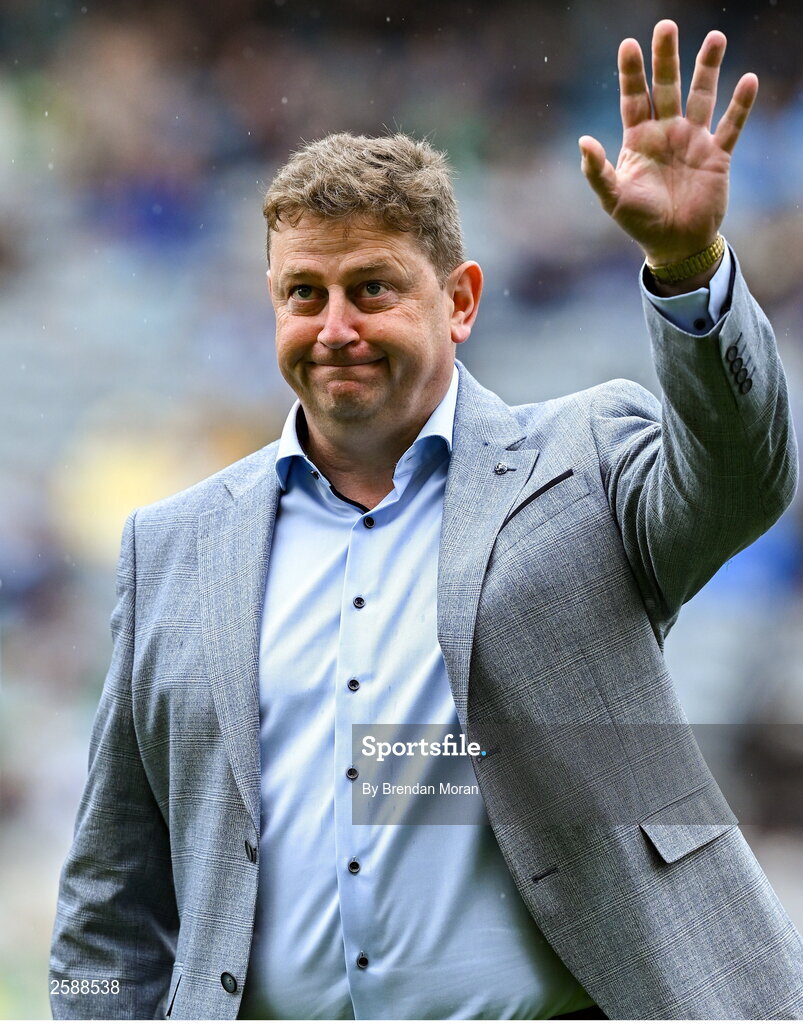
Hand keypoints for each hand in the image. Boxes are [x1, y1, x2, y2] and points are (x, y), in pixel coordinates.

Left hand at [579, 20, 756, 266]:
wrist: (675, 246)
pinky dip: (740, 105)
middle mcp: (666, 134)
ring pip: (701, 96)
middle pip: (667, 87)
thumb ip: (597, 172)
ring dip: (707, 69)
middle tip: (666, 26)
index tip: (629, 44)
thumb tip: (583, 141)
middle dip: (667, 58)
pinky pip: (730, 126)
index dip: (631, 73)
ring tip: (714, 38)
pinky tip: (747, 79)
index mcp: (639, 141)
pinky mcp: (717, 156)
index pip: (634, 99)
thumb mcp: (613, 199)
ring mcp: (693, 142)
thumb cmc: (640, 224)